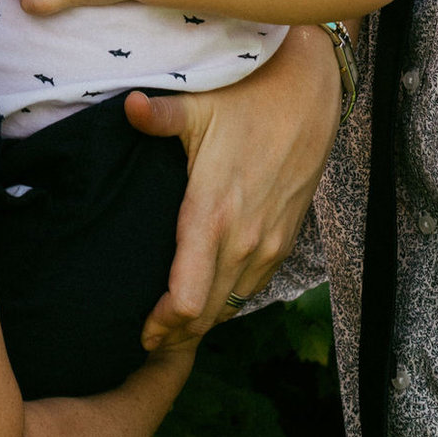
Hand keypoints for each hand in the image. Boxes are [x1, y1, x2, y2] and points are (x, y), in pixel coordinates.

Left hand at [124, 22, 340, 349]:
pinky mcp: (285, 241)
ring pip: (231, 305)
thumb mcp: (198, 106)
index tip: (141, 330)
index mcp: (212, 214)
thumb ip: (158, 116)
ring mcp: (268, 244)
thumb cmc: (248, 99)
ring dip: (204, 320)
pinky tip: (210, 294)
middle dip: (176, 333)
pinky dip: (230, 300)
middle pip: (207, 315)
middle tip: (148, 340)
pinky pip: (253, 288)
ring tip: (173, 325)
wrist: (310, 96)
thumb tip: (127, 106)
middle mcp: (243, 240)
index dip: (162, 324)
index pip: (187, 299)